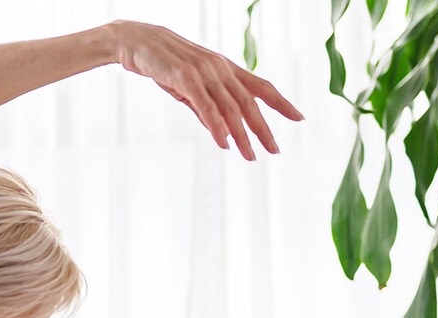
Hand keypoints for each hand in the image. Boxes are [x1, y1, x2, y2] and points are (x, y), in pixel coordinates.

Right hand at [107, 20, 302, 159]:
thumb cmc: (163, 64)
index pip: (261, 87)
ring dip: (243, 135)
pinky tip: (224, 143)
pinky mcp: (186, 79)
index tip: (299, 118)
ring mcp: (205, 73)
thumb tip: (223, 132)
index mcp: (226, 68)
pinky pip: (207, 107)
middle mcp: (221, 69)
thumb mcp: (188, 87)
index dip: (281, 103)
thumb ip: (206, 108)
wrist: (138, 42)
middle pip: (250, 103)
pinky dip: (216, 127)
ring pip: (231, 109)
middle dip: (264, 129)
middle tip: (275, 150)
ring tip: (250, 156)